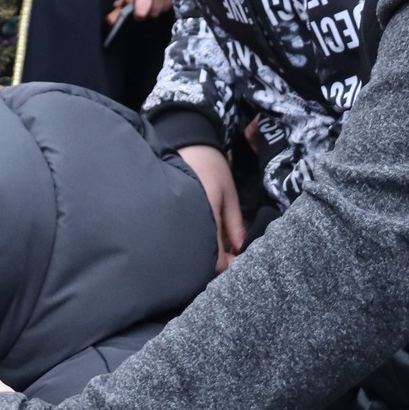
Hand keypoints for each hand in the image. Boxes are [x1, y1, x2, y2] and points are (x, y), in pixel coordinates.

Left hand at [109, 0, 176, 24]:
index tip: (135, 12)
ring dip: (158, 7)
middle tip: (143, 4)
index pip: (142, 13)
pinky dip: (166, 1)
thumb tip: (118, 4)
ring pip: (164, 9)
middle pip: (153, 13)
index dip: (137, 14)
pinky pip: (172, 2)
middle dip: (147, 11)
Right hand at [178, 142, 244, 272]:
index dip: (228, 265)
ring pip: (190, 250)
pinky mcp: (168, 215)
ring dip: (203, 252)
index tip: (237, 260)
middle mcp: (187, 223)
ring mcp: (175, 220)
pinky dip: (193, 241)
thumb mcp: (229, 195)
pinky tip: (200, 235)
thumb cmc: (210, 166)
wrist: (185, 144)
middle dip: (215, 262)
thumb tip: (240, 249)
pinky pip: (182, 237)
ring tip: (215, 246)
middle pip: (200, 261)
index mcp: (205, 218)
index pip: (216, 260)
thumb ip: (235, 224)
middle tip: (227, 255)